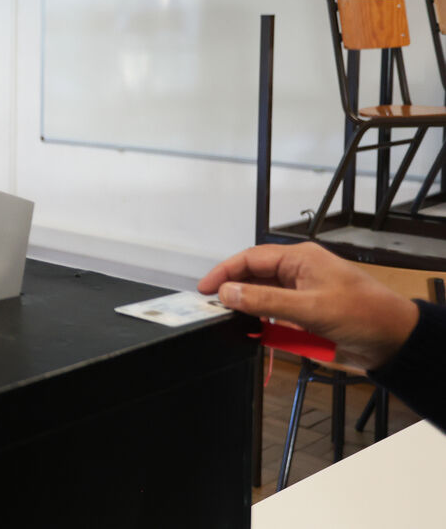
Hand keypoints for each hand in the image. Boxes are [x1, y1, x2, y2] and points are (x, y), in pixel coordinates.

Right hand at [197, 242, 418, 368]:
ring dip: (252, 313)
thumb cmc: (365, 315)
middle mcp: (298, 272)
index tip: (205, 289)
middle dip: (234, 293)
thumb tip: (229, 293)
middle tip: (213, 308)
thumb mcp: (310, 308)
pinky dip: (267, 328)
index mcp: (300, 259)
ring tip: (234, 324)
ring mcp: (302, 294)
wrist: (395, 342)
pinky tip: (260, 335)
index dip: (225, 273)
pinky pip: (277, 318)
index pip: (250, 259)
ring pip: (263, 300)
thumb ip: (265, 300)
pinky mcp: (306, 315)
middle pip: (254, 278)